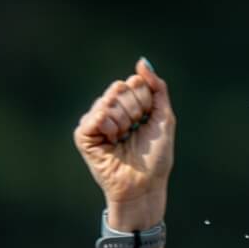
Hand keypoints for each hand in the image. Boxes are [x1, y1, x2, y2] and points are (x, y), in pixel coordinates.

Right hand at [75, 58, 173, 230]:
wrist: (145, 185)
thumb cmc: (156, 157)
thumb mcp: (164, 117)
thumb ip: (157, 87)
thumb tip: (142, 61)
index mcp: (128, 105)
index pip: (133, 82)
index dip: (145, 102)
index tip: (147, 122)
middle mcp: (109, 110)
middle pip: (119, 87)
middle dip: (134, 110)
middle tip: (134, 132)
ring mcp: (95, 121)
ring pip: (108, 100)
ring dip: (123, 123)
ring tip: (123, 140)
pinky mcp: (84, 135)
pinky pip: (96, 115)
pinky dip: (109, 127)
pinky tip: (112, 141)